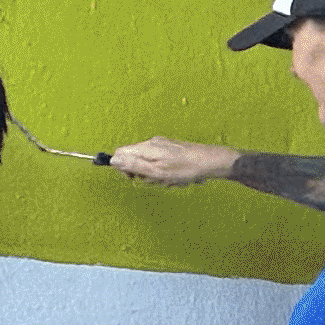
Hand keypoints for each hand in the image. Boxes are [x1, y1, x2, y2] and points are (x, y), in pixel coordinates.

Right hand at [105, 138, 239, 186]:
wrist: (212, 162)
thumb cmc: (186, 169)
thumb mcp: (157, 171)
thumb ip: (134, 166)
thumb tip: (112, 160)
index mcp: (146, 147)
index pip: (120, 153)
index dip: (122, 168)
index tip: (133, 179)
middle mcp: (152, 143)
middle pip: (134, 160)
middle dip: (142, 174)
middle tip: (157, 180)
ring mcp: (163, 146)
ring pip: (148, 164)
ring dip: (156, 176)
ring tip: (170, 180)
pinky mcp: (172, 151)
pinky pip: (160, 164)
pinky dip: (165, 174)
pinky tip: (177, 178)